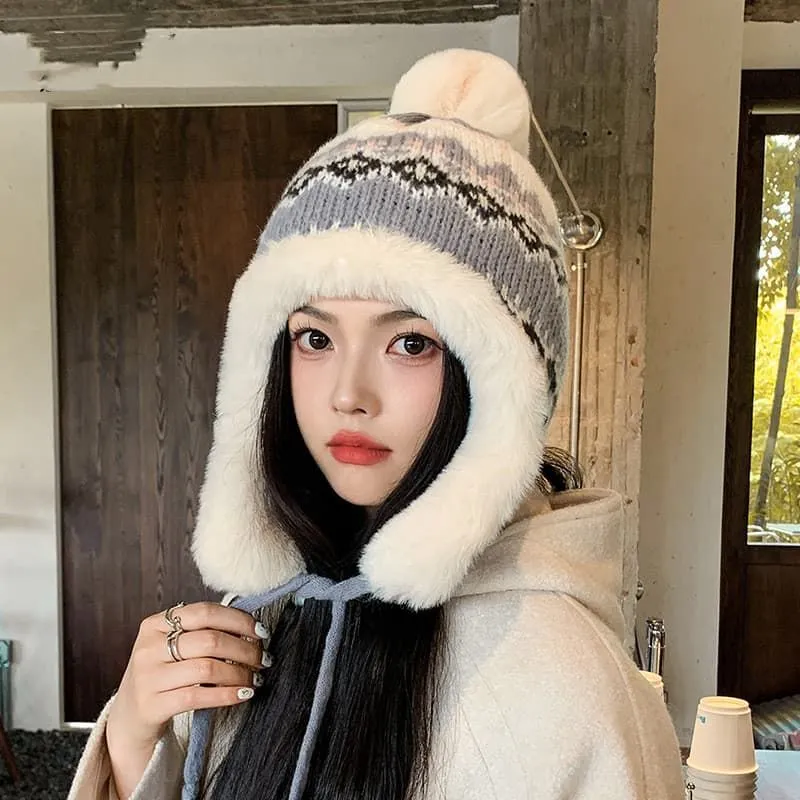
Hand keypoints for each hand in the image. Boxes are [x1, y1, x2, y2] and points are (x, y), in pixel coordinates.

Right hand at [106, 602, 264, 796]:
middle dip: (245, 650)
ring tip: (255, 679)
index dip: (239, 620)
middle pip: (210, 641)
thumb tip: (253, 628)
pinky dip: (227, 695)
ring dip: (240, 674)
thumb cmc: (163, 675)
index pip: (205, 612)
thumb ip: (202, 632)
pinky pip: (198, 697)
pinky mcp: (152, 705)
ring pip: (207, 669)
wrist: (128, 717)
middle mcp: (148, 647)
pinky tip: (243, 695)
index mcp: (155, 624)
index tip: (261, 631)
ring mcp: (147, 677)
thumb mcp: (172, 646)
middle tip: (264, 659)